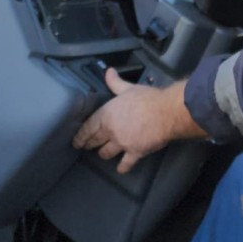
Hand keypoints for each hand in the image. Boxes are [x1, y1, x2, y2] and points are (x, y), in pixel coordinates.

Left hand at [72, 68, 192, 173]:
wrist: (165, 112)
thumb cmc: (147, 98)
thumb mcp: (128, 88)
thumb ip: (115, 82)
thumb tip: (109, 72)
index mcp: (106, 114)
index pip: (88, 127)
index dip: (81, 135)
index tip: (76, 141)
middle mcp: (111, 131)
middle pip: (95, 141)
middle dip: (89, 144)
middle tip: (85, 147)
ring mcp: (122, 143)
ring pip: (107, 153)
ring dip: (103, 154)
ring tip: (102, 154)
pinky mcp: (135, 152)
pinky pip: (126, 163)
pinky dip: (122, 168)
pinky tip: (121, 169)